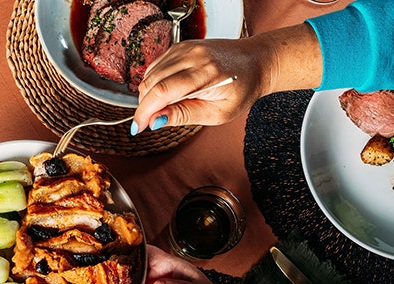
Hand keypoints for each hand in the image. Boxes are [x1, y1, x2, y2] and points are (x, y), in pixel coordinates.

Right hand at [132, 24, 322, 132]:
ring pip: (150, 73)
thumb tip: (156, 121)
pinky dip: (153, 82)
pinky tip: (163, 93)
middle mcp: (193, 55)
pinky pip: (156, 65)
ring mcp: (186, 47)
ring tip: (159, 109)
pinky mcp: (182, 46)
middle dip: (143, 106)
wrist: (256, 61)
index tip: (138, 128)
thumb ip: (184, 115)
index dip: (144, 112)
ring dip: (147, 95)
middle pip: (151, 82)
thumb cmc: (242, 88)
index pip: (162, 92)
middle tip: (148, 123)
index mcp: (205, 73)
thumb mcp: (217, 113)